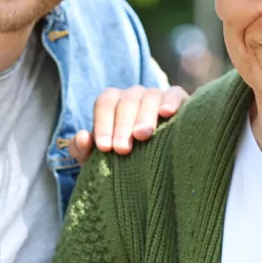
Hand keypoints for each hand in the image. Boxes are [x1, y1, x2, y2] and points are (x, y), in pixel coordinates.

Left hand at [70, 85, 189, 159]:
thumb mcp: (96, 161)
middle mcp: (134, 95)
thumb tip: (83, 136)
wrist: (152, 169)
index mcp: (112, 103)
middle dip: (122, 125)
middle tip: (123, 150)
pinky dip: (171, 101)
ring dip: (145, 116)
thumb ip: (81, 150)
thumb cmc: (121, 162)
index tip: (105, 148)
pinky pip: (175, 94)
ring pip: (150, 96)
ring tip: (142, 135)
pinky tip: (167, 114)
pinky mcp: (180, 101)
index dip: (103, 124)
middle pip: (127, 100)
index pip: (105, 103)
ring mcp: (157, 96)